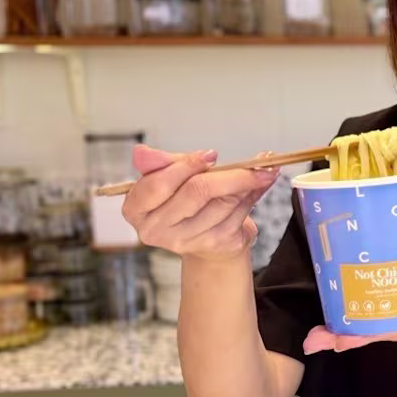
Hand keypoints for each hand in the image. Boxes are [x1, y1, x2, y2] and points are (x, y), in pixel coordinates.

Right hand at [121, 145, 278, 262]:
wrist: (207, 232)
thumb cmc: (186, 197)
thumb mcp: (172, 175)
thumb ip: (163, 162)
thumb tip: (140, 152)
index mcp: (137, 209)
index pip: (158, 184)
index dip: (186, 166)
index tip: (212, 154)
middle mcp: (156, 230)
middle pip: (196, 192)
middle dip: (230, 174)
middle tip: (259, 163)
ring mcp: (185, 241)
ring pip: (223, 202)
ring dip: (247, 184)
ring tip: (260, 173)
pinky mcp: (212, 245)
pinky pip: (238, 214)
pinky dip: (253, 196)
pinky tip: (258, 187)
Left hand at [302, 280, 396, 365]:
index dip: (372, 331)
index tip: (342, 336)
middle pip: (382, 333)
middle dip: (349, 336)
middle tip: (313, 338)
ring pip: (383, 329)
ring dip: (352, 330)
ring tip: (318, 331)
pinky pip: (392, 320)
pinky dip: (370, 318)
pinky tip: (351, 311)